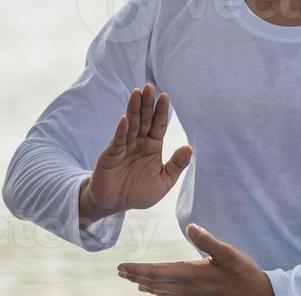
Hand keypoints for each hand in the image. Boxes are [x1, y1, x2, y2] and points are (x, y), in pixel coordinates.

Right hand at [79, 83, 192, 224]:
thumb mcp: (164, 181)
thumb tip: (189, 148)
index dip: (161, 112)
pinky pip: (118, 141)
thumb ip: (176, 165)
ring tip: (136, 93)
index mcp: (152, 147)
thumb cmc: (139, 192)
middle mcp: (138, 143)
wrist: (115, 204)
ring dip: (133, 110)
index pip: (158, 125)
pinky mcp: (111, 155)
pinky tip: (125, 120)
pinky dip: (121, 131)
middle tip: (149, 87)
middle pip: (144, 120)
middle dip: (146, 104)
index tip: (164, 96)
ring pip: (130, 125)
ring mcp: (124, 147)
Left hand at [118, 224, 280, 295]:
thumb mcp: (230, 253)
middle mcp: (189, 291)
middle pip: (156, 284)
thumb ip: (208, 241)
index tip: (121, 267)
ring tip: (136, 283)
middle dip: (137, 277)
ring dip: (149, 287)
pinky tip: (164, 295)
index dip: (138, 269)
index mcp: (192, 275)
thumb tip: (191, 227)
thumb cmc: (247, 275)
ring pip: (165, 294)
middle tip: (120, 273)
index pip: (157, 272)